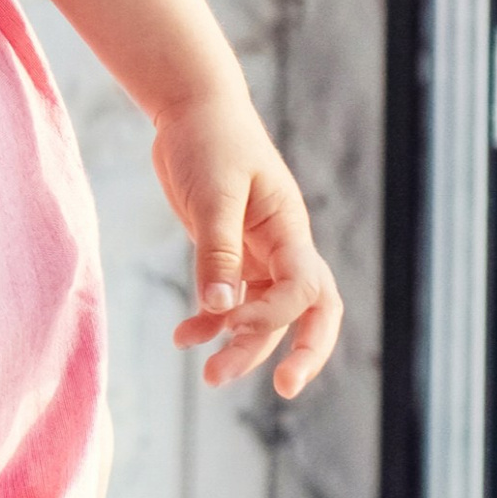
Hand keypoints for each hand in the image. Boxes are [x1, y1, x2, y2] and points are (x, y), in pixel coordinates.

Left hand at [155, 87, 342, 396]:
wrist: (190, 108)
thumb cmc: (209, 139)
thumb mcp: (212, 193)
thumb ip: (217, 250)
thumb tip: (220, 309)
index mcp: (290, 228)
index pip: (305, 288)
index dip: (276, 315)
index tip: (232, 322)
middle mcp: (282, 246)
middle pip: (312, 311)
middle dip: (303, 352)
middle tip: (285, 389)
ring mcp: (258, 253)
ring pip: (264, 315)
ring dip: (244, 347)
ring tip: (211, 377)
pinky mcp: (229, 254)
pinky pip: (230, 302)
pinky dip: (210, 323)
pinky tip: (183, 338)